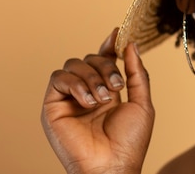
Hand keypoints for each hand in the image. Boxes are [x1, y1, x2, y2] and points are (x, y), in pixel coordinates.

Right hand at [41, 29, 154, 173]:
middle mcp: (87, 91)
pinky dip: (76, 84)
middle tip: (116, 87)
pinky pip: (59, 78)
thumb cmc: (129, 141)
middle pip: (91, 58)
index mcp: (108, 90)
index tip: (118, 33)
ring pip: (74, 64)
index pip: (104, 59)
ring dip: (92, 77)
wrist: (112, 165)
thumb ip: (137, 72)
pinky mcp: (52, 106)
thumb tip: (130, 44)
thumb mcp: (142, 102)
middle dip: (106, 67)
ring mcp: (69, 98)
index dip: (109, 45)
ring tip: (104, 99)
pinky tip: (89, 102)